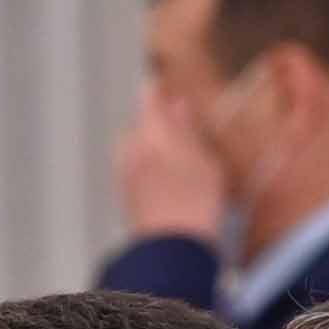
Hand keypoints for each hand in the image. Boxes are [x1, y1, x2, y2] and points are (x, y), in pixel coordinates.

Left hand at [118, 90, 228, 242]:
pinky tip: (169, 187)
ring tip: (180, 167)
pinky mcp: (125, 193)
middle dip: (159, 128)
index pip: (150, 99)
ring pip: (138, 149)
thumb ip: (187, 130)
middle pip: (142, 127)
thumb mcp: (204, 161)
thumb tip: (177, 106)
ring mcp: (124, 171)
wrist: (172, 245)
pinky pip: (137, 170)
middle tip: (183, 136)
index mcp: (152, 133)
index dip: (157, 90)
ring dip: (154, 152)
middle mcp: (130, 147)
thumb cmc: (195, 202)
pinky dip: (150, 172)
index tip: (164, 83)